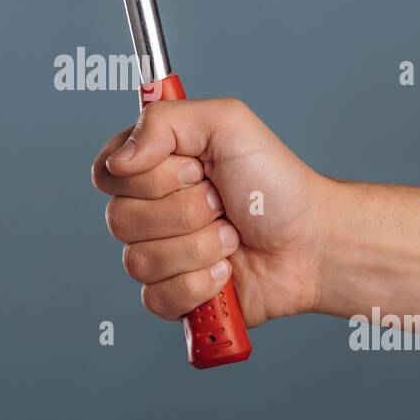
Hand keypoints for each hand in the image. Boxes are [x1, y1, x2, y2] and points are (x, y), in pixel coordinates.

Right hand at [91, 98, 329, 327]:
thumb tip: (120, 159)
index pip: (108, 174)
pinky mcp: (174, 296)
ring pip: (139, 262)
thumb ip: (163, 120)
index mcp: (151, 167)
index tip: (194, 170)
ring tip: (230, 238)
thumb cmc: (274, 182)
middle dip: (185, 212)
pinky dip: (199, 284)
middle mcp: (148, 210)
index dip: (149, 177)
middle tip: (221, 203)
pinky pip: (156, 298)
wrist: (312, 241)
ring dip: (198, 248)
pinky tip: (226, 272)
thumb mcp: (226, 123)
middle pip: (120, 220)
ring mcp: (159, 255)